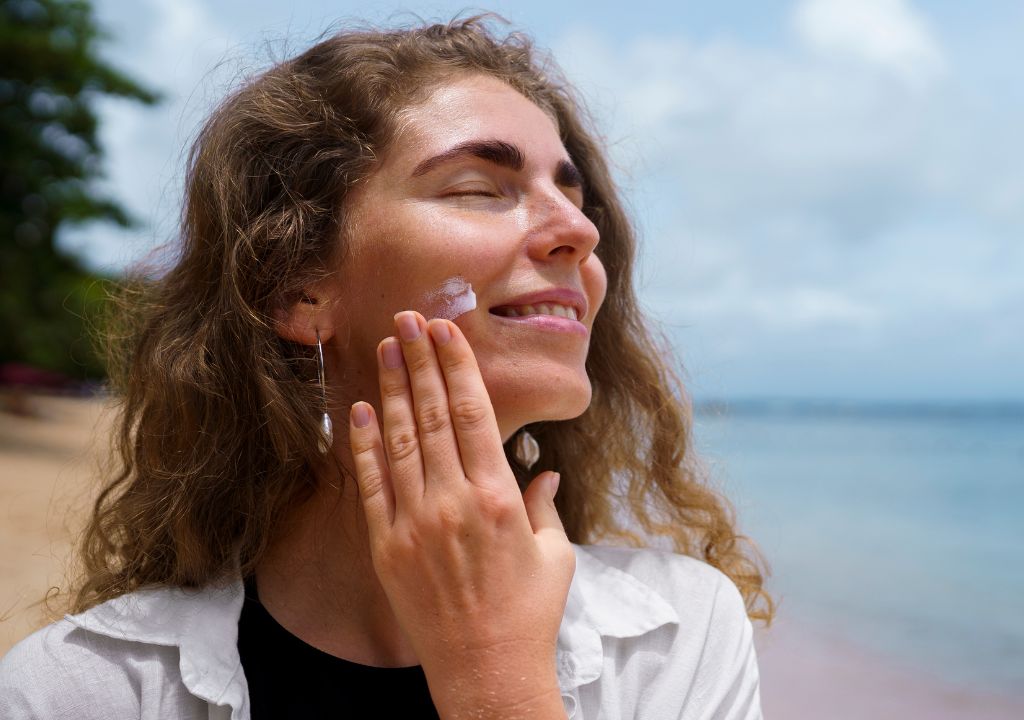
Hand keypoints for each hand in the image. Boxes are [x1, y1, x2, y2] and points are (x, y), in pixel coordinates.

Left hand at [348, 311, 573, 718]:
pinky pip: (370, 485)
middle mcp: (454, 502)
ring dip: (392, 389)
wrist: (487, 671)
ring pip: (400, 440)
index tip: (447, 330)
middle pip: (433, 414)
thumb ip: (544, 504)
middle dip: (420, 361)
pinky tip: (358, 410)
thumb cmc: (529, 614)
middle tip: (408, 319)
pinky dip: (363, 445)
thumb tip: (545, 470)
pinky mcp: (387, 546)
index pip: (474, 414)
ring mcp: (415, 523)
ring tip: (384, 348)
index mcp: (499, 497)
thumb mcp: (554, 555)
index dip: (458, 366)